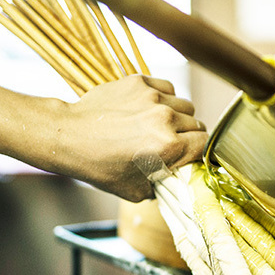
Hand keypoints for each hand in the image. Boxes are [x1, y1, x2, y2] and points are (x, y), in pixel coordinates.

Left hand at [46, 75, 208, 201]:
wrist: (70, 137)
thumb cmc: (100, 167)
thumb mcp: (136, 191)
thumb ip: (165, 186)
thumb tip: (179, 181)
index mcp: (168, 146)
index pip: (204, 144)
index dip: (199, 152)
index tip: (189, 155)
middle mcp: (164, 119)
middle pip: (197, 124)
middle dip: (188, 135)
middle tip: (171, 143)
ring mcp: (152, 97)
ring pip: (185, 104)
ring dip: (178, 115)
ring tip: (159, 125)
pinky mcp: (139, 82)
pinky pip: (167, 88)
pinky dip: (164, 98)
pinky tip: (149, 109)